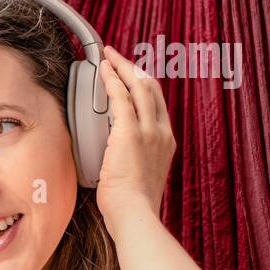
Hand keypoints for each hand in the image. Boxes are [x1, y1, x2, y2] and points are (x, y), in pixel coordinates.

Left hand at [96, 45, 176, 227]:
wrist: (134, 213)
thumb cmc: (132, 204)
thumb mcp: (141, 177)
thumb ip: (136, 161)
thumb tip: (120, 160)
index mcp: (166, 142)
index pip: (157, 105)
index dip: (144, 86)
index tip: (132, 75)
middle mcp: (161, 133)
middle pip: (151, 89)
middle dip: (134, 69)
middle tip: (119, 57)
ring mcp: (148, 131)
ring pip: (139, 87)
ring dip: (122, 67)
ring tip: (109, 56)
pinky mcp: (130, 133)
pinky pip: (121, 97)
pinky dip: (112, 80)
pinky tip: (104, 70)